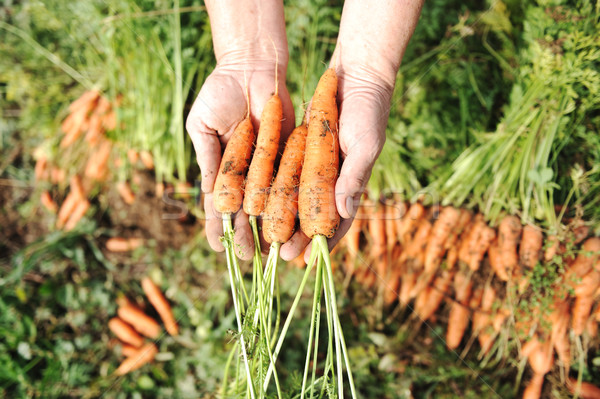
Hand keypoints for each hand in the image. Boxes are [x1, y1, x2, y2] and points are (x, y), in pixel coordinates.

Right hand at [186, 63, 294, 259]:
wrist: (252, 67)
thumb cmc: (220, 92)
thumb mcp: (202, 125)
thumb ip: (207, 158)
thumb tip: (209, 194)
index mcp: (222, 169)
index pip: (218, 205)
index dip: (216, 226)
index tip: (216, 247)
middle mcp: (246, 173)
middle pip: (244, 211)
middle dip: (243, 233)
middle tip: (246, 256)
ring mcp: (267, 167)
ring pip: (267, 203)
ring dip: (266, 226)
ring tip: (267, 249)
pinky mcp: (289, 155)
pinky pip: (288, 182)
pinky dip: (288, 203)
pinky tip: (289, 222)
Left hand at [279, 65, 391, 261]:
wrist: (355, 76)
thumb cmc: (368, 112)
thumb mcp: (365, 144)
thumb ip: (354, 177)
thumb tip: (344, 210)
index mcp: (350, 185)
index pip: (337, 222)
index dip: (322, 243)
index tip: (306, 260)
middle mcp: (331, 181)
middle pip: (312, 217)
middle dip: (296, 237)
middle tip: (277, 254)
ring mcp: (314, 167)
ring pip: (294, 200)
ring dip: (280, 219)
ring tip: (263, 238)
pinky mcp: (299, 152)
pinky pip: (284, 175)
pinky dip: (272, 190)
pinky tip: (256, 204)